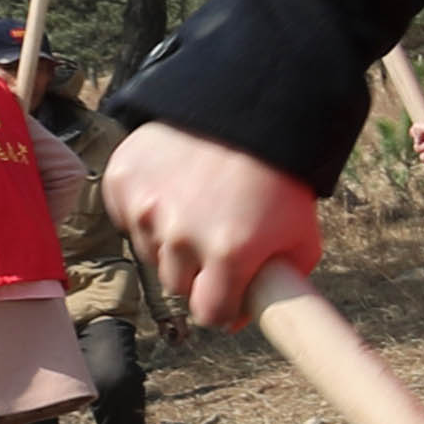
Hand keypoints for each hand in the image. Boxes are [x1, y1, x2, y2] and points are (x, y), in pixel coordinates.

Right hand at [107, 123, 326, 326]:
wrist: (250, 107)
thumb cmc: (280, 178)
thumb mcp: (301, 237)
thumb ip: (279, 285)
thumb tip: (241, 317)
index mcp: (229, 252)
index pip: (209, 313)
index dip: (222, 309)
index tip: (228, 297)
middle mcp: (181, 233)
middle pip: (177, 285)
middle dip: (199, 274)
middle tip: (218, 243)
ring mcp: (146, 205)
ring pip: (151, 252)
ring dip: (171, 242)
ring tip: (200, 207)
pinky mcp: (122, 179)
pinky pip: (128, 217)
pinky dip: (147, 210)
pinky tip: (175, 188)